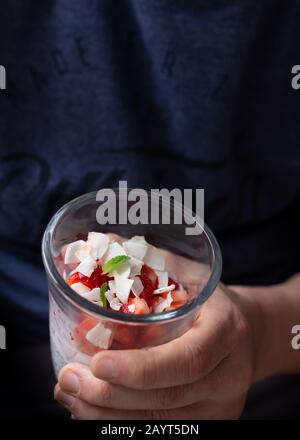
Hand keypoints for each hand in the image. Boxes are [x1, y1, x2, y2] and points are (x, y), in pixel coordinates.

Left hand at [54, 282, 259, 418]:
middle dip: (110, 395)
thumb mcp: (188, 274)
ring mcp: (220, 406)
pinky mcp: (209, 421)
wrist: (246, 334)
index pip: (187, 360)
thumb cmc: (209, 300)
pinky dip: (120, 423)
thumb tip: (100, 242)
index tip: (96, 363)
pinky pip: (162, 430)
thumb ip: (147, 263)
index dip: (141, 368)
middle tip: (67, 380)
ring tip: (68, 395)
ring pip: (160, 423)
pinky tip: (89, 410)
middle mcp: (228, 375)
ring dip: (106, 415)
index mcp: (225, 331)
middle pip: (168, 399)